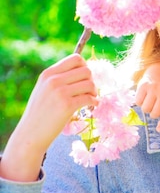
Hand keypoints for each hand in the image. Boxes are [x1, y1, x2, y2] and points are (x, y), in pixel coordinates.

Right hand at [0, 54, 97, 181]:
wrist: (31, 133)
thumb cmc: (42, 112)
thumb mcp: (45, 89)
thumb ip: (60, 78)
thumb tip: (86, 70)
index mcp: (48, 73)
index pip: (76, 58)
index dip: (85, 67)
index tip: (84, 79)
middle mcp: (53, 80)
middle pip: (87, 71)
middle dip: (92, 81)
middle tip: (89, 92)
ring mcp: (60, 92)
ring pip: (90, 84)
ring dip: (94, 92)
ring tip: (90, 99)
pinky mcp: (67, 105)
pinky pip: (90, 98)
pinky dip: (95, 102)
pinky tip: (93, 106)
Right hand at [135, 65, 159, 131]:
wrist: (159, 73)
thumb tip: (159, 129)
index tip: (159, 129)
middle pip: (155, 113)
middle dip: (153, 114)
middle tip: (154, 108)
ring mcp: (153, 89)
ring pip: (145, 109)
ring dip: (146, 109)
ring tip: (149, 102)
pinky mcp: (143, 86)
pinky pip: (138, 102)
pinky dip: (139, 102)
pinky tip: (144, 97)